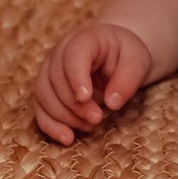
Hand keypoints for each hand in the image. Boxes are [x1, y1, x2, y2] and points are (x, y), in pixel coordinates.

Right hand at [33, 21, 153, 144]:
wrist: (114, 52)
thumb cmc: (125, 54)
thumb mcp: (137, 61)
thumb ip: (128, 79)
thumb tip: (113, 103)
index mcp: (84, 39)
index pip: (73, 54)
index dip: (76, 77)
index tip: (86, 97)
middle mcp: (60, 52)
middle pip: (56, 78)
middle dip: (75, 104)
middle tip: (98, 118)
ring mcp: (49, 71)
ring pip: (44, 95)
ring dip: (64, 116)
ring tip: (90, 126)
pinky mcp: (47, 90)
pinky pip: (40, 109)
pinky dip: (51, 125)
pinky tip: (67, 138)